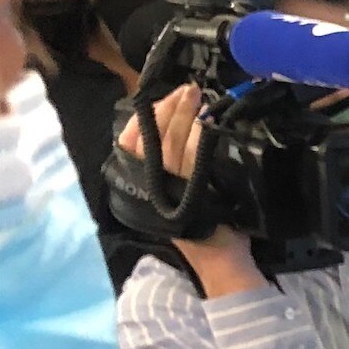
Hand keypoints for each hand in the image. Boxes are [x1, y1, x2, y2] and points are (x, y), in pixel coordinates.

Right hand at [118, 84, 260, 290]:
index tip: (159, 97)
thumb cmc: (201, 225)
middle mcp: (150, 188)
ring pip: (172, 147)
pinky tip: (207, 123)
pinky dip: (199, 138)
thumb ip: (170, 168)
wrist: (218, 259)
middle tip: (187, 89)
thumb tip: (176, 128)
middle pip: (152, 140)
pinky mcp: (193, 196)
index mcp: (140, 186)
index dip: (142, 119)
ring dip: (185, 118)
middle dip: (169, 110)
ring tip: (198, 98)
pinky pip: (193, 160)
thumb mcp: (177, 195)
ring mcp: (170, 192)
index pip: (130, 144)